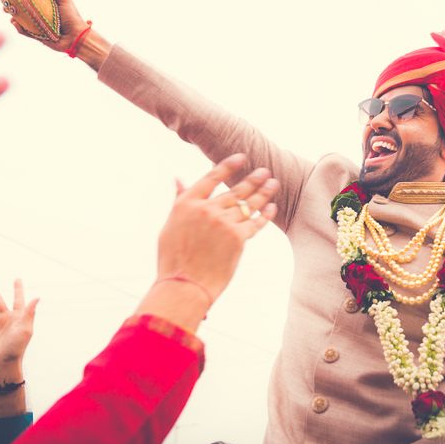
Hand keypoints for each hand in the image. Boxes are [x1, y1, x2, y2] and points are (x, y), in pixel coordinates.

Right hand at [7, 0, 90, 53]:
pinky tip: (15, 22)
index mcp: (44, 1)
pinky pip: (23, 31)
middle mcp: (38, 11)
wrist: (76, 38)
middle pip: (20, 5)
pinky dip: (18, 27)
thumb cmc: (72, 16)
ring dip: (12, 14)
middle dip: (10, 2)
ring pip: (19, 18)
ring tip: (7, 10)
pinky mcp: (35, 35)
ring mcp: (36, 23)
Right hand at [156, 153, 278, 304]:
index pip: (211, 177)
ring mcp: (223, 223)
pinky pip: (255, 223)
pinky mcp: (237, 238)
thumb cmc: (173, 259)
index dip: (228, 166)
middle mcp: (206, 210)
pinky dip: (265, 215)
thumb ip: (179, 200)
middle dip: (253, 179)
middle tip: (265, 171)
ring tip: (273, 183)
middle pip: (235, 190)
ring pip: (248, 204)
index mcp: (187, 204)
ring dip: (263, 192)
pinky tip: (272, 207)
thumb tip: (178, 179)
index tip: (241, 157)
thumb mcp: (170, 225)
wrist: (184, 286)